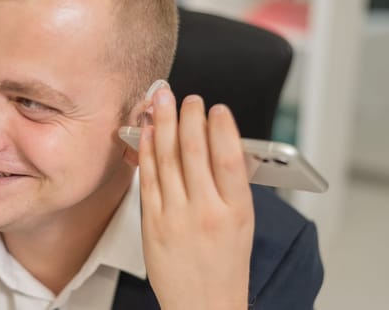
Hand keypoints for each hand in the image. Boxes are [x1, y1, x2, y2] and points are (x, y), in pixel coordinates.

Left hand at [138, 88, 253, 309]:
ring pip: (166, 159)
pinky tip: (145, 133)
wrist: (202, 304)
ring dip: (162, 125)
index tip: (216, 108)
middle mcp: (205, 211)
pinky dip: (145, 151)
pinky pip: (147, 179)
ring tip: (160, 102)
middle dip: (188, 117)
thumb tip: (219, 144)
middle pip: (194, 152)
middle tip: (186, 98)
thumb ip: (231, 185)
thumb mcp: (243, 223)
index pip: (228, 158)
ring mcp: (175, 217)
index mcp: (236, 211)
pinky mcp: (151, 223)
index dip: (221, 127)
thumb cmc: (225, 265)